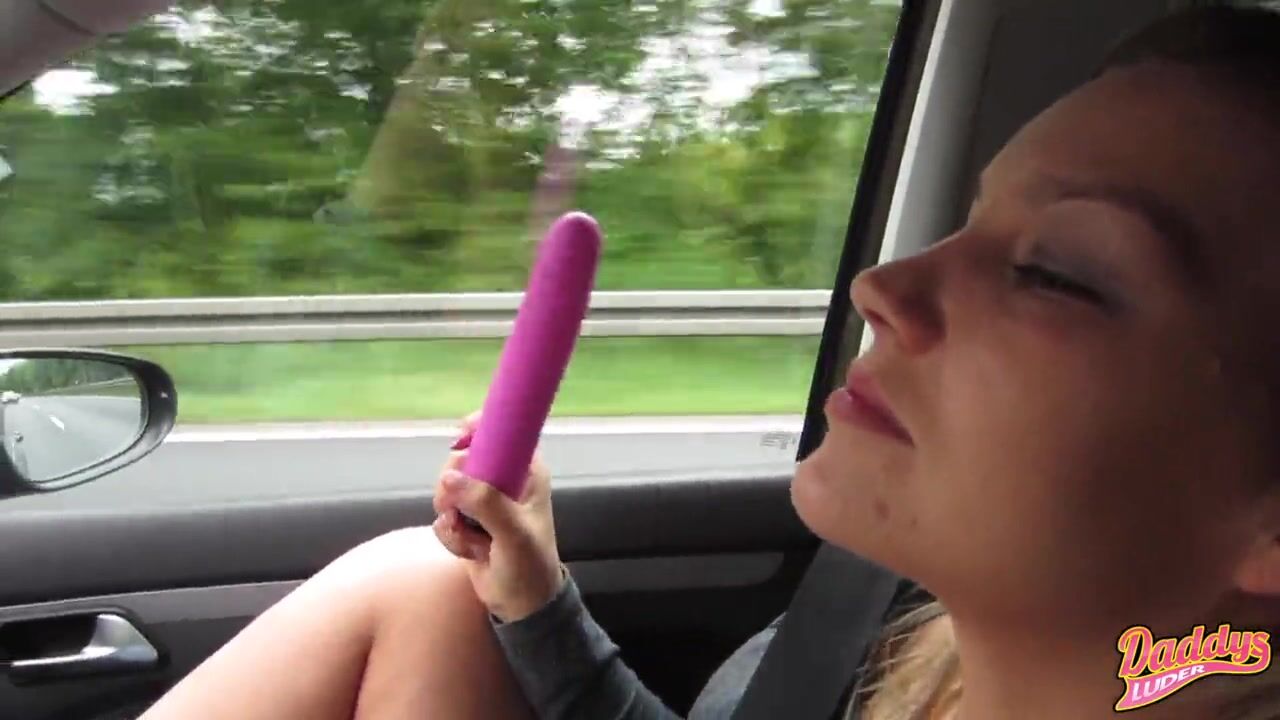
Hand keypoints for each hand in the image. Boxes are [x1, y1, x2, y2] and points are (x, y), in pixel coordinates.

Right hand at [432, 412, 564, 622]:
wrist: (521, 605)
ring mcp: (483, 501)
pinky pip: (442, 517)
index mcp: (526, 472)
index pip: (503, 433)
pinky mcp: (466, 522)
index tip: (459, 437)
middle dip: (452, 486)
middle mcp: (504, 481)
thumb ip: (486, 504)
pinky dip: (450, 535)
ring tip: (471, 539)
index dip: (479, 428)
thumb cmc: (530, 566)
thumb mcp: (514, 534)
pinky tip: (470, 551)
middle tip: (458, 510)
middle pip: (462, 460)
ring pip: (447, 490)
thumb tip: (449, 479)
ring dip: (451, 517)